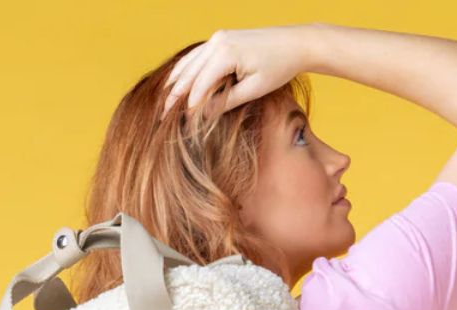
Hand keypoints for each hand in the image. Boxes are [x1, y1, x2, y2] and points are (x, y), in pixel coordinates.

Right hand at [162, 27, 311, 119]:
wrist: (294, 43)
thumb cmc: (278, 67)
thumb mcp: (254, 89)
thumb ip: (227, 101)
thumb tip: (205, 114)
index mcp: (226, 54)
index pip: (200, 84)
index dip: (190, 106)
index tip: (181, 124)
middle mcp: (218, 42)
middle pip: (189, 72)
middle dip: (175, 95)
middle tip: (162, 116)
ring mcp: (218, 38)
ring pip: (189, 62)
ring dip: (176, 82)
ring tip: (164, 102)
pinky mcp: (221, 39)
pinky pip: (197, 56)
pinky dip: (186, 70)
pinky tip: (176, 82)